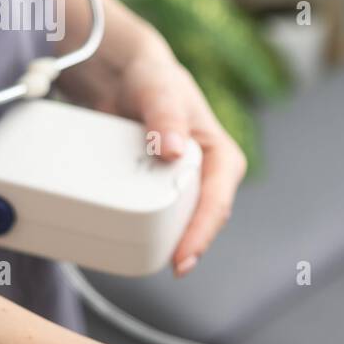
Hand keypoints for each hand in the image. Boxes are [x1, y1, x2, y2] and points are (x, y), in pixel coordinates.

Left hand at [67, 33, 244, 276]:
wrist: (122, 77)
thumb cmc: (152, 79)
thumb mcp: (160, 91)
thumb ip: (166, 117)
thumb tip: (173, 150)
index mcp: (221, 158)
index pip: (217, 203)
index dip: (201, 233)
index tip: (183, 258)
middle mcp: (205, 177)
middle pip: (199, 222)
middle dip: (184, 246)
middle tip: (163, 265)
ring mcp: (180, 186)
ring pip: (178, 225)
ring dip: (164, 242)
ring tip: (143, 258)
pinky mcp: (156, 190)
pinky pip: (153, 218)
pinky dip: (142, 230)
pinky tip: (125, 240)